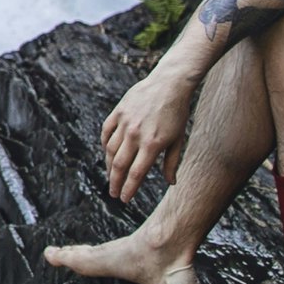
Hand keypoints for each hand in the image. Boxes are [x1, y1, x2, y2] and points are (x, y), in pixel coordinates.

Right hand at [101, 67, 192, 201]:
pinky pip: (106, 132)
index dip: (129, 189)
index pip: (136, 173)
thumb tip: (171, 182)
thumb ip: (172, 162)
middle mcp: (136, 135)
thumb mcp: (178, 139)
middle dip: (115, 182)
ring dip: (109, 166)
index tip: (124, 199)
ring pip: (110, 150)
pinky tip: (107, 152)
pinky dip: (105, 144)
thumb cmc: (177, 113)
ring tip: (111, 176)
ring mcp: (125, 122)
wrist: (169, 84)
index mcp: (153, 144)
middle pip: (120, 165)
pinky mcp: (118, 112)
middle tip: (113, 193)